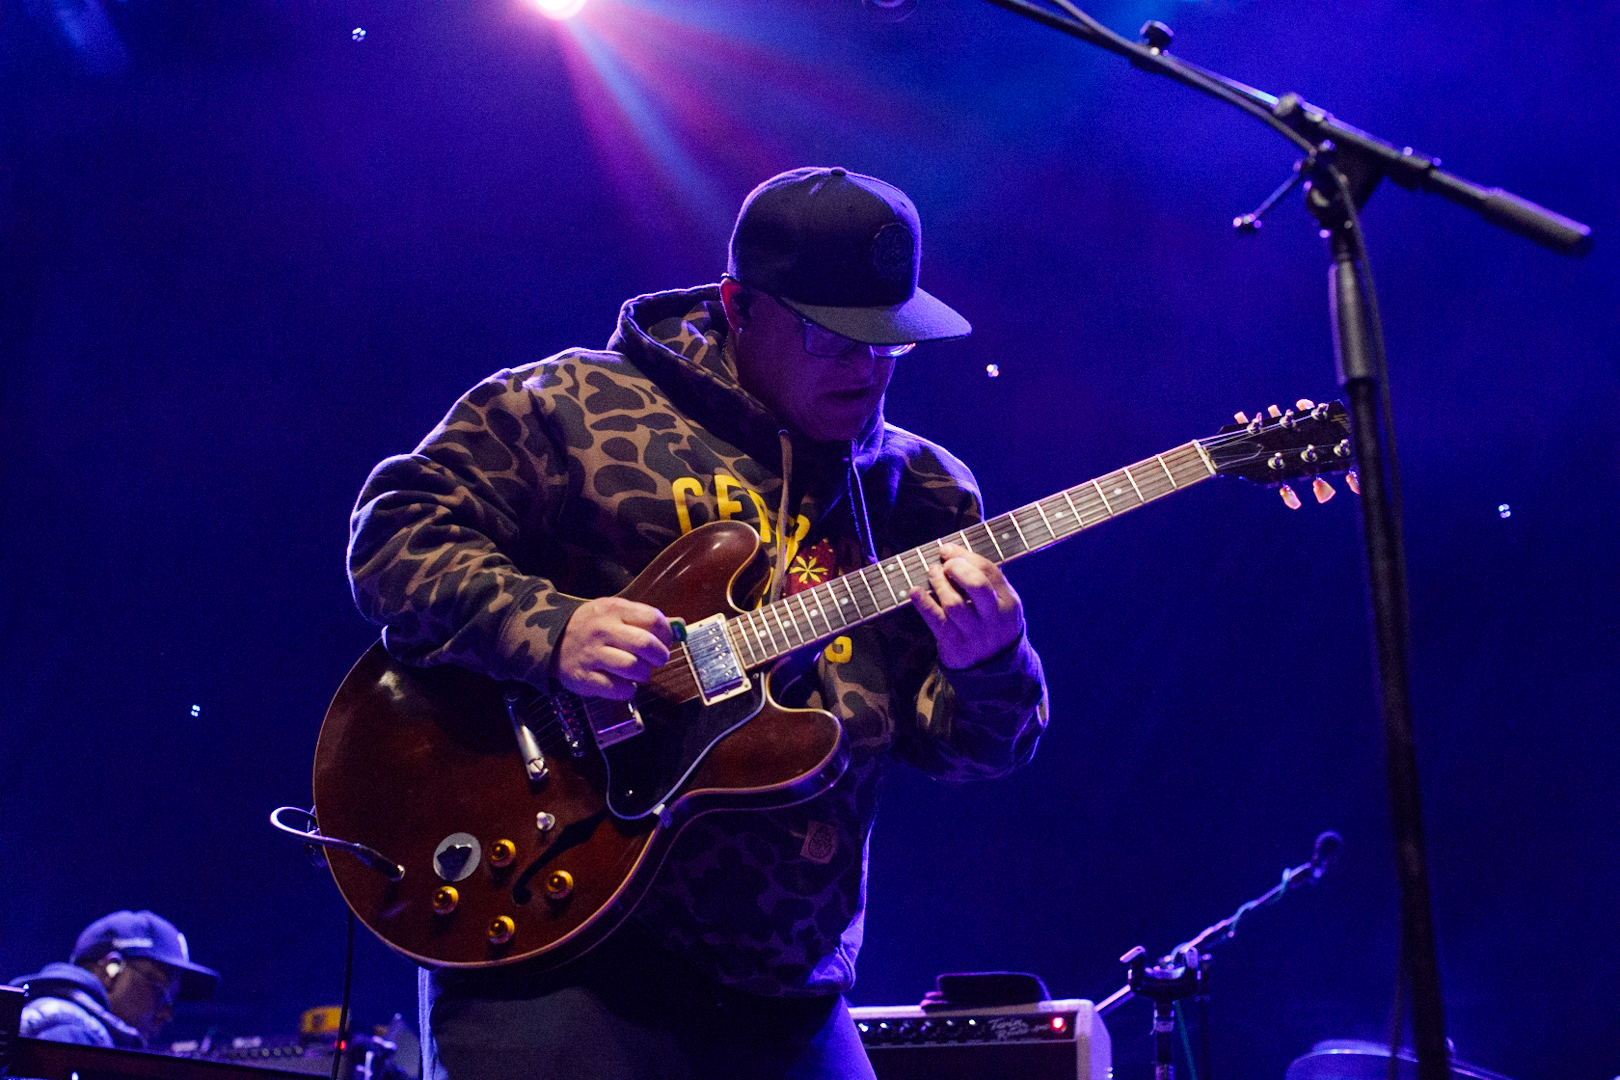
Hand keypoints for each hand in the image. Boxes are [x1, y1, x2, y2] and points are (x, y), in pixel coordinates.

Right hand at [554, 596, 673, 699]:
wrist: (551, 640)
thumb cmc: (592, 626)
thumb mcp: (615, 612)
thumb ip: (645, 618)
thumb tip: (680, 626)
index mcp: (614, 610)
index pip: (653, 619)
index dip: (666, 633)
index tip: (665, 641)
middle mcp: (603, 630)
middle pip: (645, 644)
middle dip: (660, 656)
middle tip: (658, 660)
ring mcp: (592, 655)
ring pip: (633, 668)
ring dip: (644, 674)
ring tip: (639, 672)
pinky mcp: (585, 678)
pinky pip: (618, 689)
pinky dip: (628, 690)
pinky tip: (624, 683)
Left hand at [910, 543, 1023, 669]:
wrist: (994, 670)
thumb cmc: (991, 626)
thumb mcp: (1001, 605)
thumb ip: (987, 582)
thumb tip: (955, 553)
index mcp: (1009, 603)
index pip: (989, 571)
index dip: (966, 556)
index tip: (948, 550)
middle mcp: (995, 619)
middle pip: (977, 586)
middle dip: (957, 568)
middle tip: (944, 564)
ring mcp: (975, 635)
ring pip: (954, 604)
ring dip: (939, 584)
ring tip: (932, 574)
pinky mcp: (956, 647)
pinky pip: (938, 622)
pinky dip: (924, 604)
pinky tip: (915, 592)